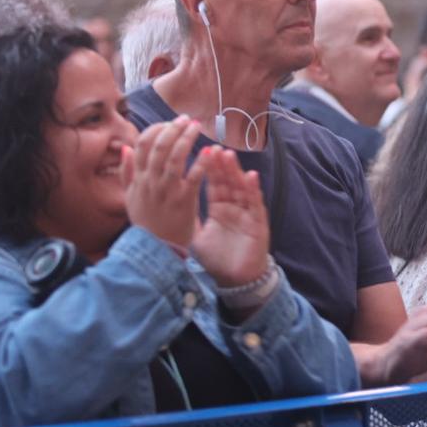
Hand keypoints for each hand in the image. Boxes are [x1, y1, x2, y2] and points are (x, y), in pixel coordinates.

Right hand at [123, 117, 204, 249]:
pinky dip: (200, 162)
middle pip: (160, 146)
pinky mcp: (183, 201)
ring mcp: (166, 190)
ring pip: (174, 157)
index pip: (143, 145)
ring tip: (198, 127)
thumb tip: (126, 148)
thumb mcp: (131, 197)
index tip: (170, 123)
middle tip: (188, 119)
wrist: (155, 250)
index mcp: (138, 179)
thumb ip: (127, 172)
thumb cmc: (147, 223)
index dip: (157, 129)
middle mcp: (150, 181)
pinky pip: (192, 177)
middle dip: (173, 129)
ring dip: (186, 138)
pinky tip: (209, 151)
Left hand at [190, 146, 270, 286]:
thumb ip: (188, 219)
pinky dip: (253, 190)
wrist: (237, 281)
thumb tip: (169, 208)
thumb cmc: (218, 259)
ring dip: (235, 171)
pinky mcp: (258, 224)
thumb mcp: (198, 237)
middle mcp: (235, 208)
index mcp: (220, 209)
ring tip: (227, 154)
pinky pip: (255, 204)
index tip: (201, 150)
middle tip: (212, 145)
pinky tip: (251, 176)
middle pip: (227, 181)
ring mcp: (247, 214)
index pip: (214, 184)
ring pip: (241, 188)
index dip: (208, 168)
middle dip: (220, 163)